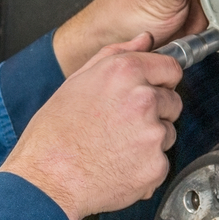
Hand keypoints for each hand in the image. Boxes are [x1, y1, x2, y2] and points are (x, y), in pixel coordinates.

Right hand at [0, 35, 181, 219]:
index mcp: (125, 72)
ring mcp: (152, 134)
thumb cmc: (54, 134)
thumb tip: (145, 39)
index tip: (152, 90)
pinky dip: (145, 168)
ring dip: (149, 141)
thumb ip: (116, 54)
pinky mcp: (156, 165)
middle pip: (173, 102)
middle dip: (155, 113)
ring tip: (114, 147)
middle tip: (120, 126)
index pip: (171, 68)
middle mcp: (144, 99)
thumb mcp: (77, 82)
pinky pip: (161, 163)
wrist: (45, 180)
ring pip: (168, 133)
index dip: (160, 81)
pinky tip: (118, 166)